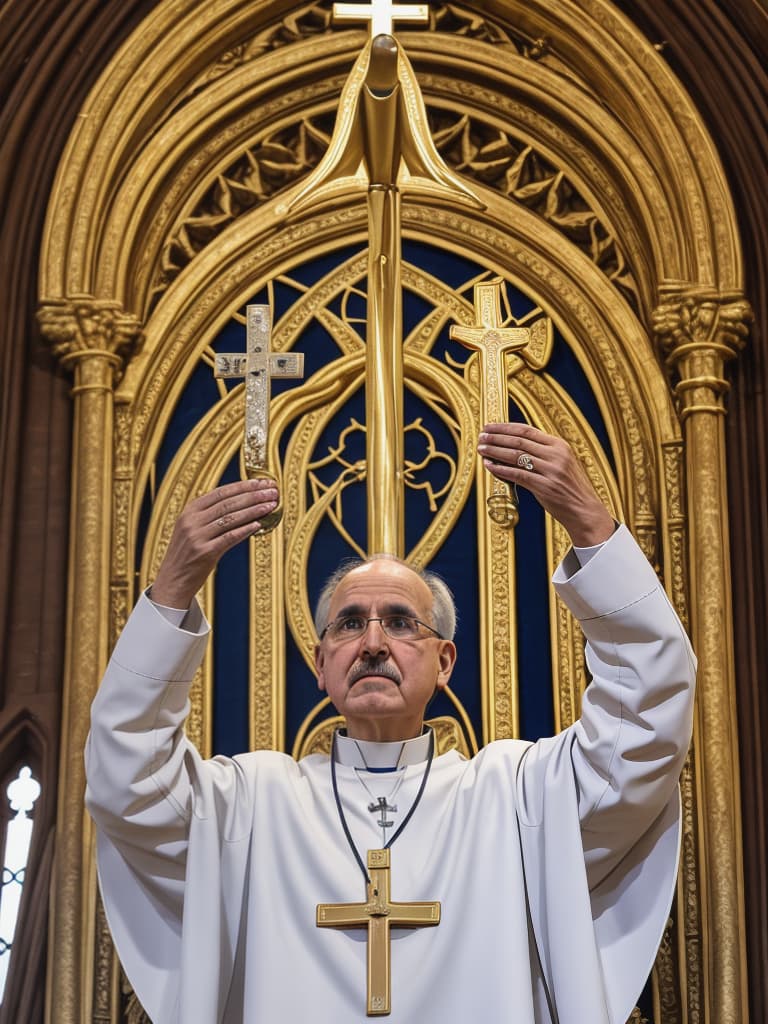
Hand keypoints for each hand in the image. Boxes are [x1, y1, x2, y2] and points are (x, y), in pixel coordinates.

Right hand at [150, 478, 278, 607]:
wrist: (172, 579)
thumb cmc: (187, 554)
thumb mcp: (193, 528)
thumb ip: (211, 515)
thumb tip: (242, 503)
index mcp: (190, 510)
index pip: (220, 493)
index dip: (242, 486)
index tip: (260, 482)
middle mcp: (192, 521)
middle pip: (228, 503)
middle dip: (253, 496)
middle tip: (272, 492)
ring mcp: (198, 536)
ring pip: (231, 518)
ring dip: (254, 510)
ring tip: (271, 505)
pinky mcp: (205, 552)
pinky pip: (229, 537)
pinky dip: (245, 530)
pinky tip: (259, 524)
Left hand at [477, 423, 614, 546]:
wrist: (584, 510)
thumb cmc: (570, 488)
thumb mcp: (561, 463)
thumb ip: (542, 453)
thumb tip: (513, 446)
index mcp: (559, 445)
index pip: (527, 430)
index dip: (505, 427)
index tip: (490, 427)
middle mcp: (556, 455)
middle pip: (519, 441)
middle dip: (496, 437)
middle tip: (481, 437)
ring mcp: (551, 470)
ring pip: (516, 456)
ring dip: (495, 451)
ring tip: (482, 449)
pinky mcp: (545, 486)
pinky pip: (518, 475)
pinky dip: (501, 470)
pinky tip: (490, 466)